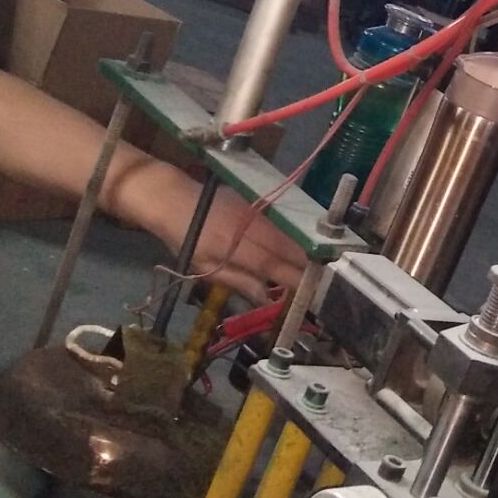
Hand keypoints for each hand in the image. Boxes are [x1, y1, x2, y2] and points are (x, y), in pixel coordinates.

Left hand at [114, 161, 305, 302]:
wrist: (174, 199)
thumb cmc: (187, 239)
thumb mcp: (205, 268)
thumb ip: (239, 282)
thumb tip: (267, 298)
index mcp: (239, 249)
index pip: (276, 267)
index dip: (296, 281)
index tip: (312, 295)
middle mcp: (255, 229)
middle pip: (290, 249)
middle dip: (308, 267)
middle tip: (322, 285)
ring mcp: (260, 214)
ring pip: (291, 236)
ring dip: (305, 253)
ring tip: (316, 270)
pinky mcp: (260, 204)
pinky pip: (284, 225)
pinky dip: (295, 238)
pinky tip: (301, 249)